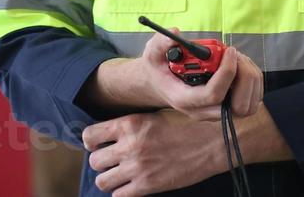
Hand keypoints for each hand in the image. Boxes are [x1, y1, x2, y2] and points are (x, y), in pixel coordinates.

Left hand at [83, 108, 227, 195]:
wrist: (212, 141)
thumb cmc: (188, 124)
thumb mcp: (156, 114)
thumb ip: (133, 125)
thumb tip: (114, 133)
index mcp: (130, 123)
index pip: (90, 135)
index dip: (91, 141)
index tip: (97, 144)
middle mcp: (129, 146)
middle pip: (94, 161)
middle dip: (101, 161)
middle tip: (112, 160)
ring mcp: (137, 168)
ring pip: (102, 181)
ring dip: (109, 178)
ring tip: (121, 174)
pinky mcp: (147, 186)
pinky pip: (119, 196)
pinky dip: (123, 191)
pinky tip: (132, 185)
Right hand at [132, 31, 263, 121]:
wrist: (160, 84)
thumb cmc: (158, 68)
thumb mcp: (153, 53)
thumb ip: (161, 43)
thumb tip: (175, 34)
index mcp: (184, 99)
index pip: (213, 95)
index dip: (226, 72)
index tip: (228, 50)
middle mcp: (203, 111)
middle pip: (237, 105)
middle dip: (244, 76)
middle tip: (234, 53)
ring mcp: (216, 113)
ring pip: (248, 105)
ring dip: (250, 77)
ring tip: (236, 57)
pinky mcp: (227, 108)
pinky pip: (251, 100)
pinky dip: (252, 81)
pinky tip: (239, 65)